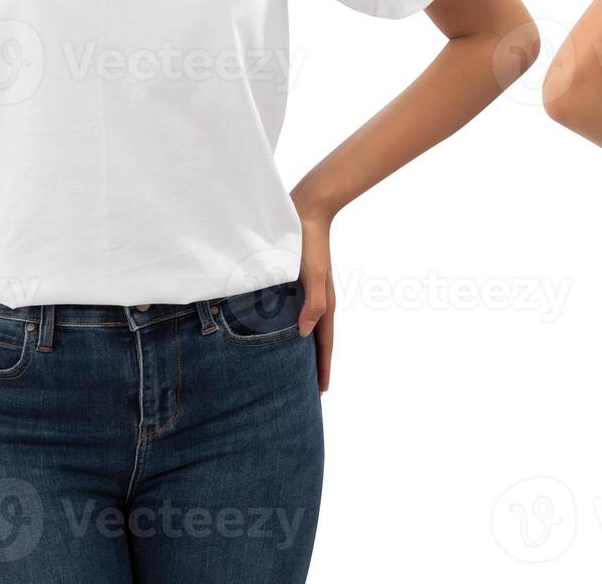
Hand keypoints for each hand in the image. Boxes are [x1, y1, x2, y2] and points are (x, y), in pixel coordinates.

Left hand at [294, 208, 336, 393]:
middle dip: (315, 363)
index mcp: (324, 302)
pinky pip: (294, 312)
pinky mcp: (296, 281)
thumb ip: (313, 303)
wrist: (307, 209)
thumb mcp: (312, 274)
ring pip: (305, 326)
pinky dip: (290, 327)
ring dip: (302, 347)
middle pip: (317, 339)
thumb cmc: (308, 242)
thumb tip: (304, 335)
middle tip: (308, 387)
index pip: (324, 343)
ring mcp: (307, 291)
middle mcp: (317, 299)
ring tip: (294, 366)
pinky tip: (277, 331)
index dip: (323, 367)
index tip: (321, 392)